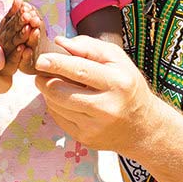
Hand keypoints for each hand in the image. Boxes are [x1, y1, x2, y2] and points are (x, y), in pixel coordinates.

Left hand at [35, 35, 152, 152]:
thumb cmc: (127, 85)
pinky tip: (62, 97)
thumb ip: (89, 46)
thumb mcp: (117, 59)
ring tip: (51, 81)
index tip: (40, 59)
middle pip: (62, 91)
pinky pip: (59, 118)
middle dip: (44, 79)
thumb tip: (60, 42)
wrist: (142, 126)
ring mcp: (94, 126)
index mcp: (117, 82)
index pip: (80, 71)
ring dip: (47, 90)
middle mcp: (106, 107)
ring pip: (56, 105)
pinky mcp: (85, 138)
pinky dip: (54, 104)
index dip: (57, 64)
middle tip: (40, 70)